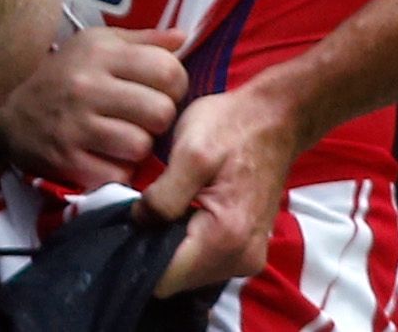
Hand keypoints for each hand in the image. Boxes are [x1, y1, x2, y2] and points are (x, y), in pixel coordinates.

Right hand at [0, 27, 186, 191]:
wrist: (5, 111)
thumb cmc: (62, 74)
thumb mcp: (95, 45)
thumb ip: (142, 41)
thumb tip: (183, 37)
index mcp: (100, 53)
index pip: (168, 71)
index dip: (174, 86)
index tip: (159, 92)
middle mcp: (87, 85)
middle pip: (161, 112)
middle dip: (158, 120)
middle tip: (142, 119)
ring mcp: (75, 124)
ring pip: (141, 146)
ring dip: (138, 148)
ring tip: (122, 138)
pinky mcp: (66, 160)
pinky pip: (117, 173)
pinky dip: (116, 170)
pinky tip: (104, 157)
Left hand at [144, 84, 302, 296]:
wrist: (274, 119)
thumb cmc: (231, 128)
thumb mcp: (190, 152)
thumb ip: (162, 196)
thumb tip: (137, 224)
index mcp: (226, 240)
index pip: (166, 278)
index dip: (137, 255)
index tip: (123, 224)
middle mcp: (240, 261)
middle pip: (176, 280)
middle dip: (151, 250)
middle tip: (138, 211)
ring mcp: (245, 257)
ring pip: (187, 272)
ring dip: (166, 246)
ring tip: (157, 208)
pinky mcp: (243, 248)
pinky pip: (201, 260)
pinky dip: (184, 242)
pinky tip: (176, 211)